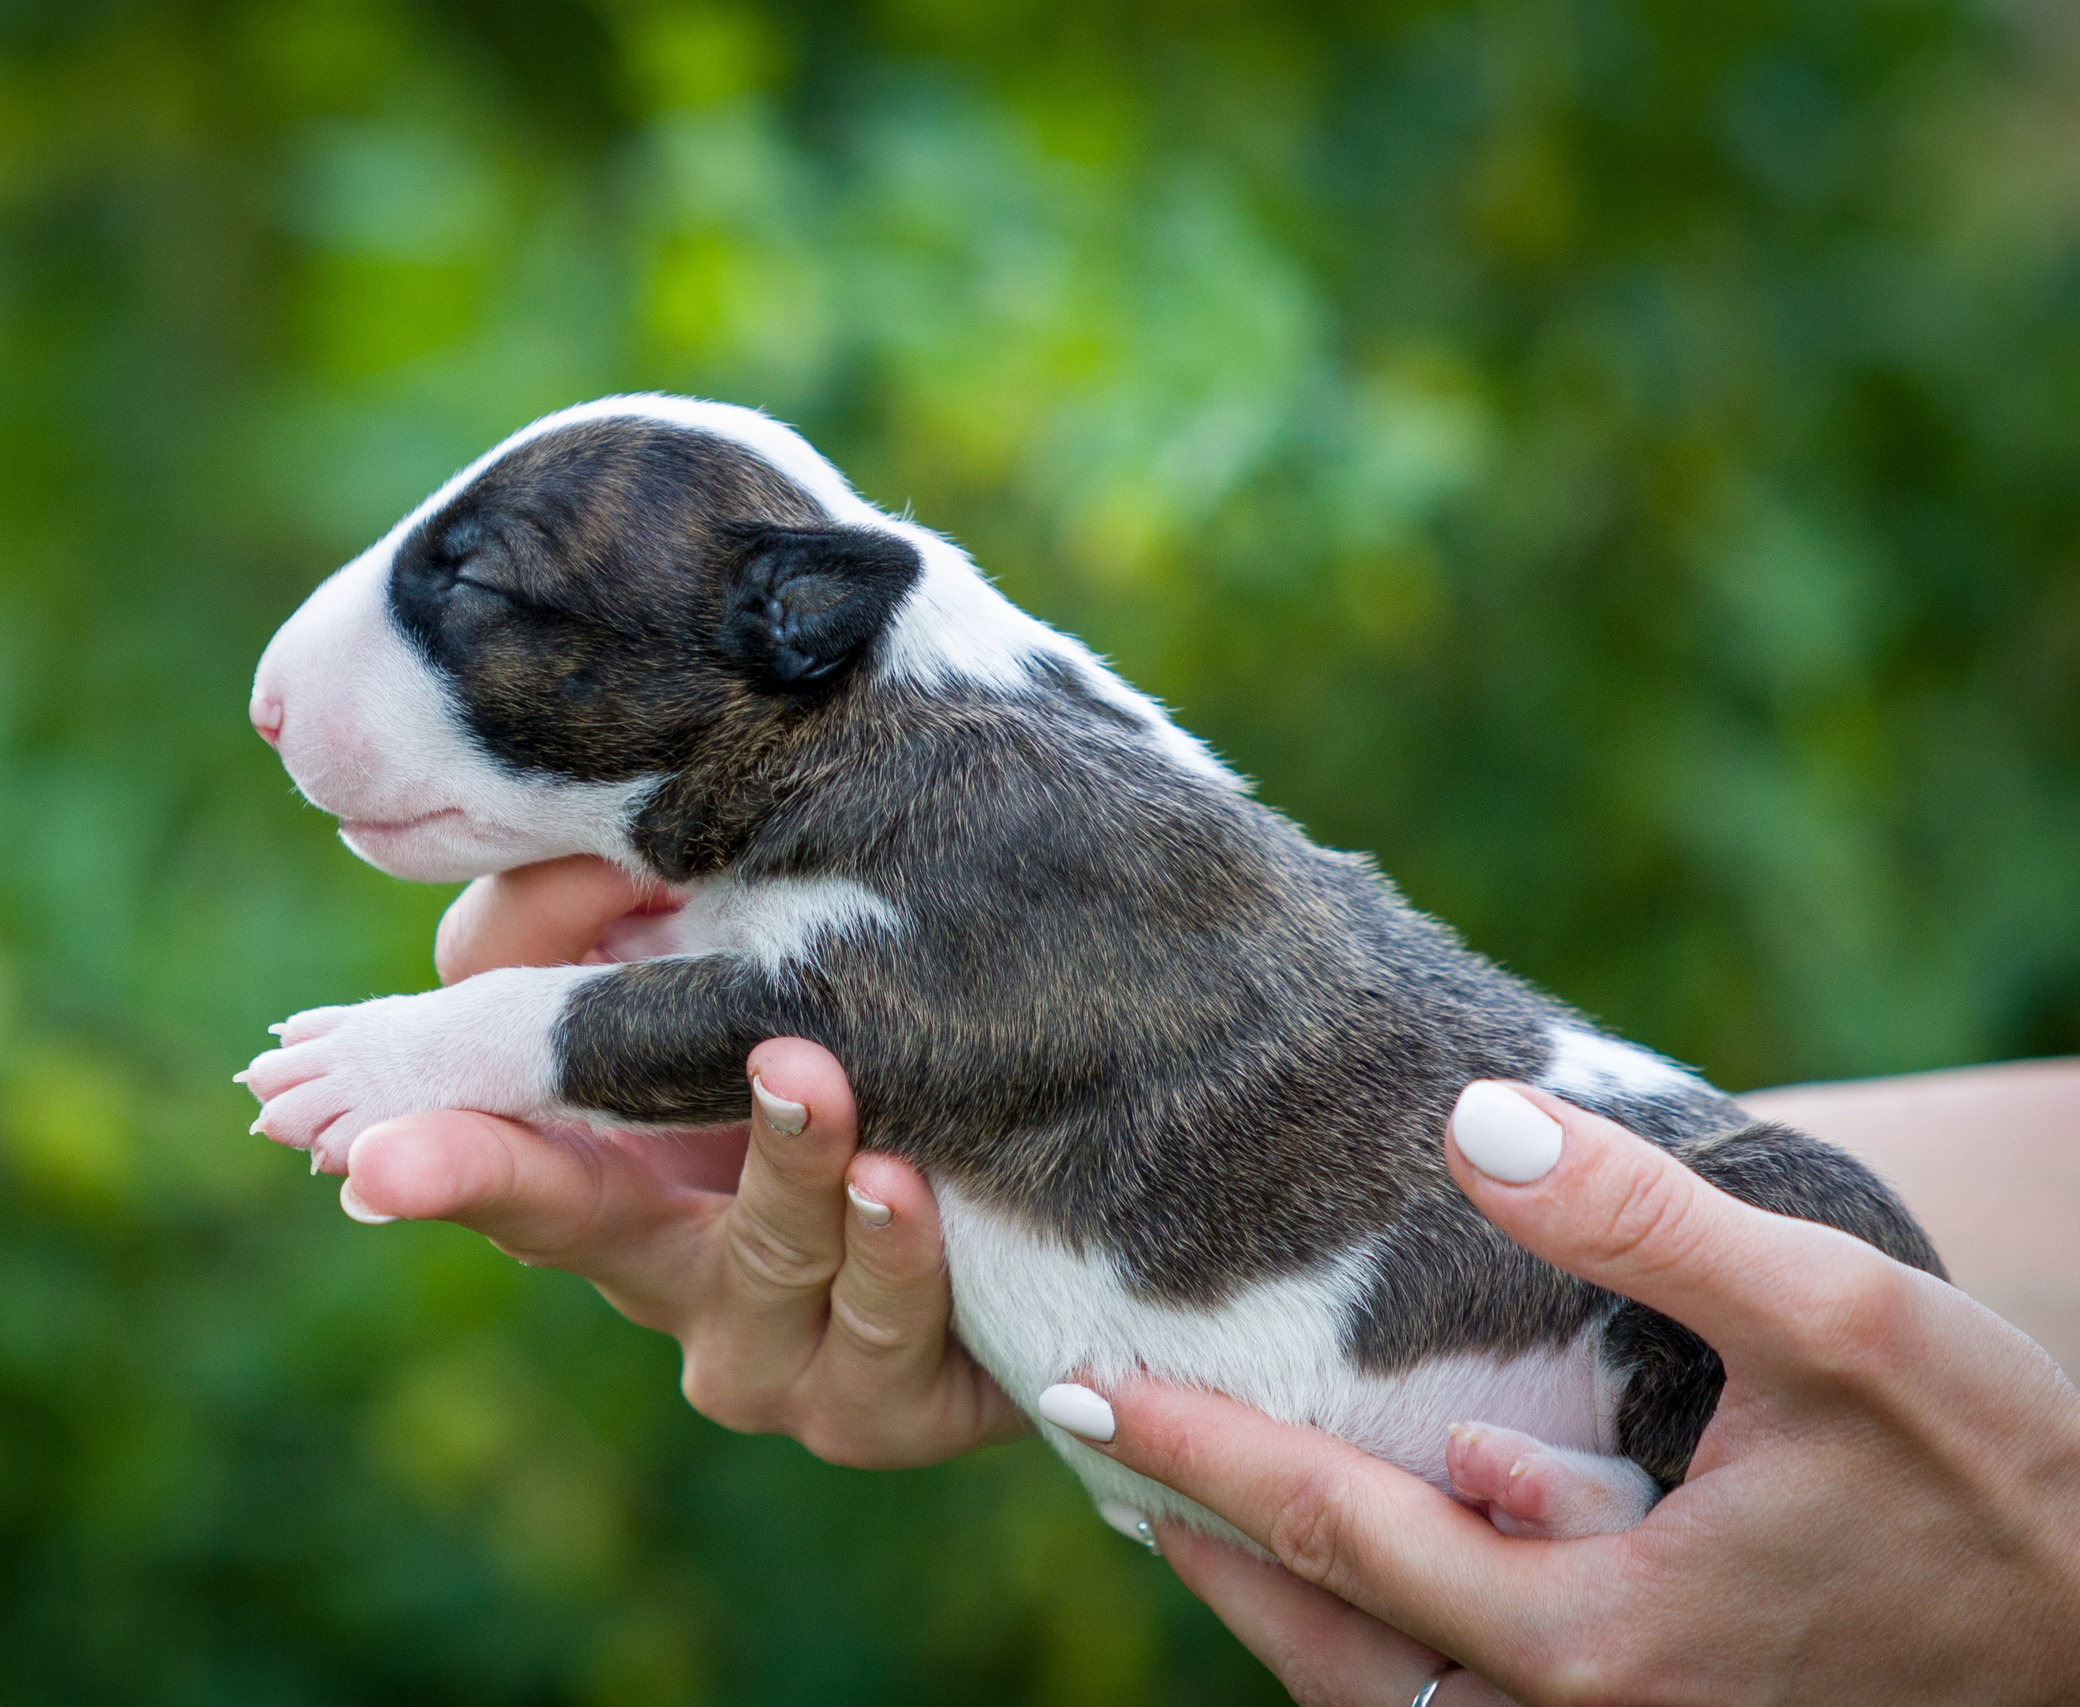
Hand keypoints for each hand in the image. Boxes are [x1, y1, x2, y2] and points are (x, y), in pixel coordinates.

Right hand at [290, 855, 1027, 1468]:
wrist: (1064, 1162)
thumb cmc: (875, 1046)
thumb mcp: (727, 962)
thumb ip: (602, 922)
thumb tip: (520, 890)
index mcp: (613, 1166)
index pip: (489, 1135)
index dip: (409, 1135)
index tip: (315, 1130)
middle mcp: (673, 1269)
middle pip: (565, 1221)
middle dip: (486, 1176)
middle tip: (403, 1151)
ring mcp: (779, 1352)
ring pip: (761, 1266)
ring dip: (778, 1168)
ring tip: (805, 1072)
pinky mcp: (894, 1405)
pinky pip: (887, 1332)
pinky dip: (893, 1252)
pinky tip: (905, 1179)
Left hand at [1048, 1086, 2079, 1705]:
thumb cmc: (1997, 1483)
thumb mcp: (1838, 1322)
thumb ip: (1646, 1226)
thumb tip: (1476, 1120)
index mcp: (1595, 1635)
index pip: (1336, 1536)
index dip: (1190, 1455)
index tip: (1071, 1389)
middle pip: (1325, 1648)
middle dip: (1202, 1543)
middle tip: (1094, 1445)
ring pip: (1384, 1703)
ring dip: (1276, 1608)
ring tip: (1191, 1508)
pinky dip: (1382, 1643)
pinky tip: (1370, 1554)